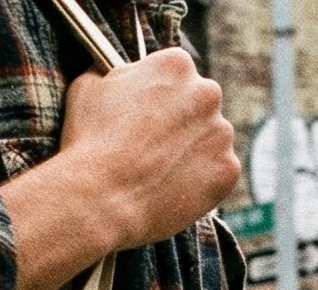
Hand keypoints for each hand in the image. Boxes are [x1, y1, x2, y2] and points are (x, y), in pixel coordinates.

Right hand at [56, 47, 238, 249]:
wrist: (103, 197)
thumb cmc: (91, 140)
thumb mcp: (89, 86)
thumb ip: (116, 74)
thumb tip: (122, 77)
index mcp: (176, 64)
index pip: (176, 74)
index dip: (158, 96)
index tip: (145, 113)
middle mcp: (207, 92)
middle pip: (199, 104)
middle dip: (181, 120)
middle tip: (154, 145)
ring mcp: (221, 133)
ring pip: (211, 139)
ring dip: (192, 150)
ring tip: (159, 171)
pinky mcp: (228, 170)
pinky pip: (218, 173)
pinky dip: (201, 181)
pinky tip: (172, 188)